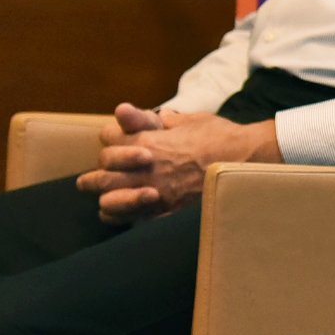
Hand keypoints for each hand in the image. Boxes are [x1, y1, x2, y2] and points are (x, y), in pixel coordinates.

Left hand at [77, 104, 279, 221]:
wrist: (245, 161)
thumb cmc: (220, 137)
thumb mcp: (190, 119)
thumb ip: (162, 120)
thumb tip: (144, 114)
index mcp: (148, 142)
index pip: (108, 139)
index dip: (110, 138)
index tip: (116, 140)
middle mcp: (144, 168)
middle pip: (100, 173)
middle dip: (95, 175)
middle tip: (90, 180)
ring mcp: (154, 191)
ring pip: (108, 200)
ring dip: (104, 197)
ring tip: (103, 197)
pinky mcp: (164, 210)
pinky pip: (128, 219)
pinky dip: (119, 216)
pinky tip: (119, 213)